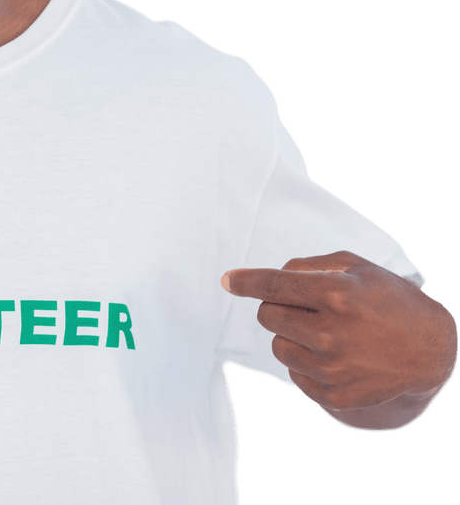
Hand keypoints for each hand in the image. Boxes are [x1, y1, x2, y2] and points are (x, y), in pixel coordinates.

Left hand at [222, 251, 457, 413]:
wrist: (431, 352)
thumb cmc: (390, 301)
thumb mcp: (357, 268)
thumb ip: (309, 265)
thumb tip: (271, 274)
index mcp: (335, 295)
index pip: (274, 286)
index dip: (245, 282)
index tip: (228, 281)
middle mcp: (330, 333)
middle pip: (268, 316)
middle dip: (277, 308)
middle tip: (304, 307)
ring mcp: (332, 368)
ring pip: (277, 346)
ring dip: (290, 336)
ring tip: (323, 332)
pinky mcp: (333, 395)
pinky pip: (294, 373)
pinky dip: (305, 362)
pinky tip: (334, 355)